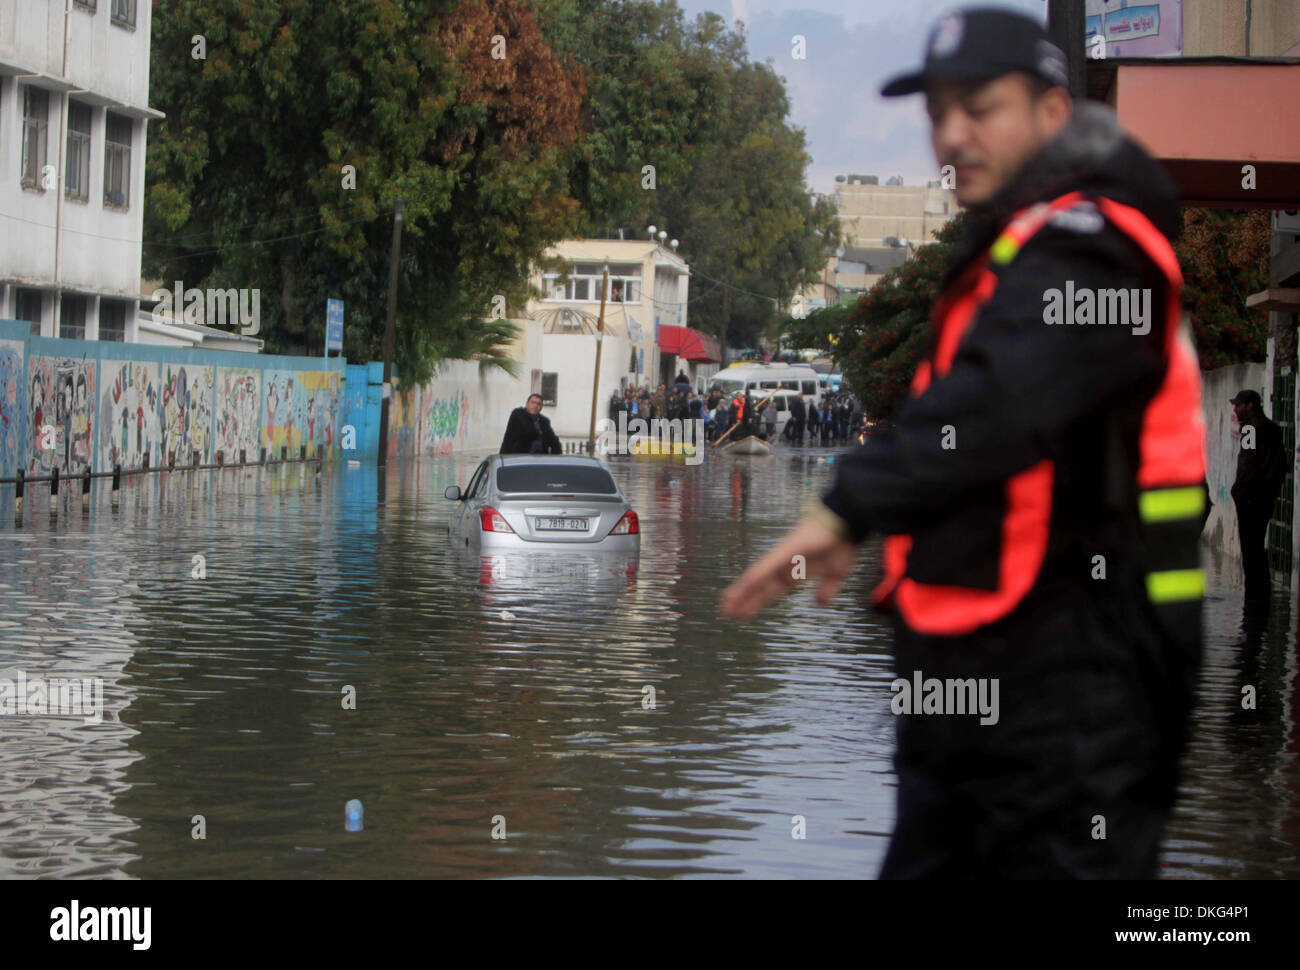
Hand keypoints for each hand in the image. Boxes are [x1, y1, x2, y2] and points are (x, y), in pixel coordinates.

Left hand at [720, 515, 860, 619]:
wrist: (848, 523)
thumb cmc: (841, 544)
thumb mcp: (835, 575)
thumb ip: (826, 590)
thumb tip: (820, 603)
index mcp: (794, 573)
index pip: (770, 591)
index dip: (756, 602)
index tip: (743, 614)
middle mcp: (783, 565)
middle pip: (759, 586)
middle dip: (744, 600)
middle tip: (727, 613)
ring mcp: (782, 557)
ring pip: (758, 577)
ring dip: (743, 591)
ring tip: (728, 605)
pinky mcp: (786, 549)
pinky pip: (769, 565)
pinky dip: (757, 576)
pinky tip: (744, 585)